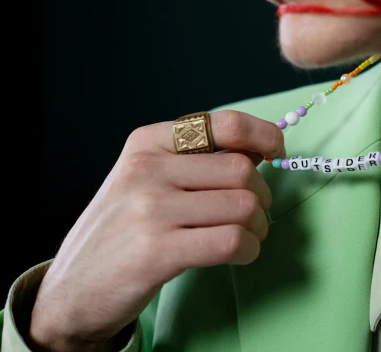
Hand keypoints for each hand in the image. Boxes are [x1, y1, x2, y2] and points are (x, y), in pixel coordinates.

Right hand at [28, 111, 284, 351]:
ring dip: (258, 226)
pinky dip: (248, 249)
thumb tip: (262, 146)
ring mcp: (150, 209)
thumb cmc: (124, 230)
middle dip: (262, 195)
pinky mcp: (157, 251)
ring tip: (246, 236)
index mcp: (148, 142)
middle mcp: (147, 168)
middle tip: (255, 214)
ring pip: (244, 206)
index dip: (264, 136)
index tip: (275, 154)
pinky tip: (239, 253)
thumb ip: (198, 159)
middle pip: (242, 169)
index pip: (226, 124)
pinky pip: (232, 241)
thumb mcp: (147, 178)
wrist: (72, 289)